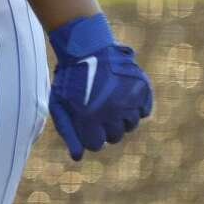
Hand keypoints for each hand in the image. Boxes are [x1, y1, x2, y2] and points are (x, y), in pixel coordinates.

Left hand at [47, 12, 151, 160]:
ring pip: (130, 125)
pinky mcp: (142, 89)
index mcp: (89, 117)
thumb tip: (78, 157)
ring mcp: (129, 100)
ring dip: (120, 117)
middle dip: (105, 127)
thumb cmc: (69, 77)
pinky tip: (122, 94)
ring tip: (108, 99)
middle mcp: (112, 112)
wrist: (86, 46)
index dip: (89, 134)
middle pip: (114, 137)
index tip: (85, 122)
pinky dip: (134, 106)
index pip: (96, 144)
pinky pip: (143, 111)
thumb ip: (68, 131)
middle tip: (96, 107)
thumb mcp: (60, 102)